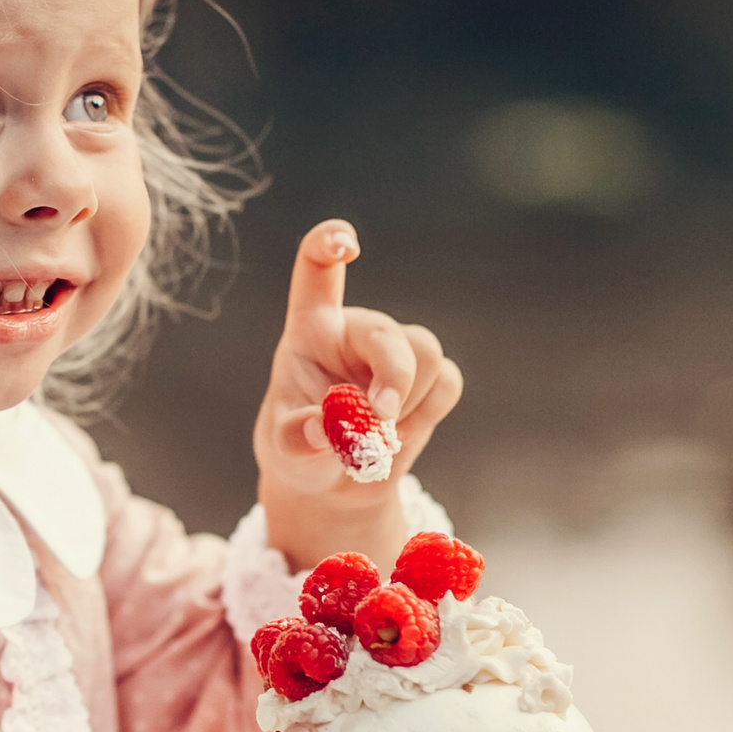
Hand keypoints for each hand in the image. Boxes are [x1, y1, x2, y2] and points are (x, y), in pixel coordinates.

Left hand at [252, 219, 464, 571]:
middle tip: (378, 421)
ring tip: (378, 436)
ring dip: (408, 401)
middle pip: (387, 333)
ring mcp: (396, 351)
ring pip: (425, 352)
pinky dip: (427, 414)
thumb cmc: (300, 454)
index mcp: (312, 330)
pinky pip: (447, 381)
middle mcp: (357, 330)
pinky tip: (400, 432)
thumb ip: (299, 437)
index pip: (317, 269)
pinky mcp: (430, 379)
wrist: (333, 487)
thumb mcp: (285, 450)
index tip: (347, 245)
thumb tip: (326, 430)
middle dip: (393, 378)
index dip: (329, 244)